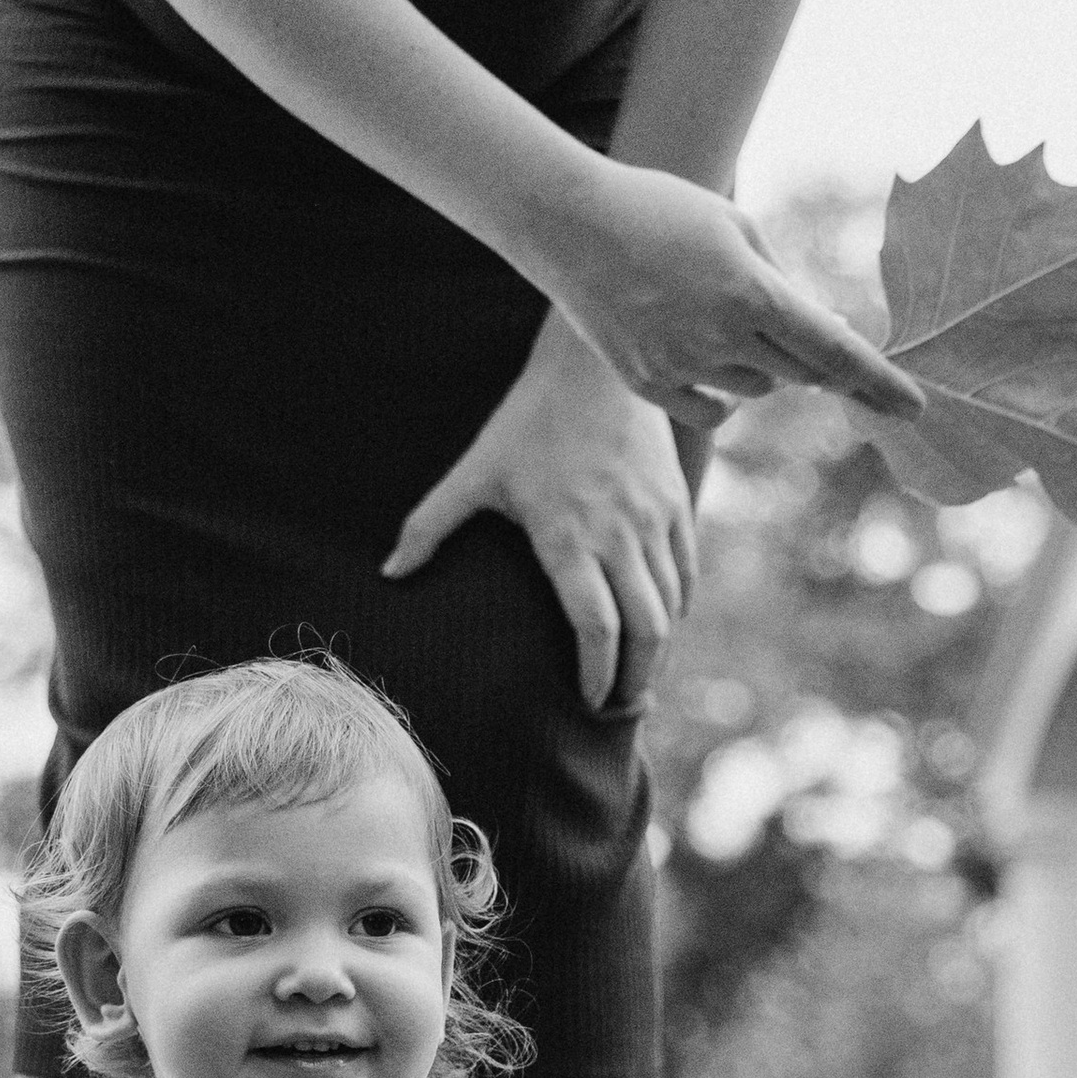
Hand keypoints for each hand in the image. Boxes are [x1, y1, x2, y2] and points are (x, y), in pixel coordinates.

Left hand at [383, 315, 697, 715]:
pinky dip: (677, 609)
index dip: (595, 674)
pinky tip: (661, 628)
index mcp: (569, 536)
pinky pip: (686, 574)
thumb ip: (430, 525)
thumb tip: (390, 573)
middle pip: (645, 630)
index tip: (586, 701)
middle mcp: (620, 534)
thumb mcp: (475, 472)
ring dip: (658, 651)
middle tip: (618, 708)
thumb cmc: (528, 422)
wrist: (594, 369)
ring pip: (670, 607)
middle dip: (634, 678)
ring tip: (638, 678)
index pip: (596, 627)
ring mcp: (655, 520)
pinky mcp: (677, 504)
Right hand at [547, 165, 922, 428]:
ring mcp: (680, 365)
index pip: (835, 351)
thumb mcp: (738, 226)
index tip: (915, 408)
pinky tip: (711, 360)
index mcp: (751, 291)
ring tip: (726, 317)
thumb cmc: (662, 208)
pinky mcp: (646, 383)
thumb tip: (826, 332)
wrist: (569, 222)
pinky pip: (710, 412)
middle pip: (800, 374)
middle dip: (814, 359)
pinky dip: (724, 396)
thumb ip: (785, 282)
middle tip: (794, 325)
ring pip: (756, 391)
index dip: (880, 382)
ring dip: (765, 368)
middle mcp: (720, 336)